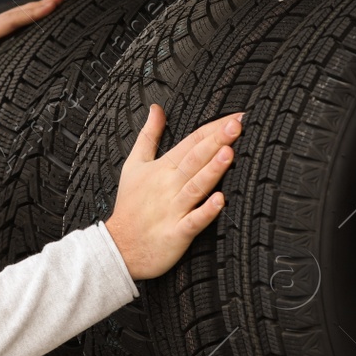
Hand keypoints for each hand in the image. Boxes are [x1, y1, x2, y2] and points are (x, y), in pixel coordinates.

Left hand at [0, 0, 64, 116]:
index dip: (34, 12)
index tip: (53, 2)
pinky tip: (31, 22)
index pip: (12, 21)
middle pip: (16, 14)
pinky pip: (7, 26)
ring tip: (54, 4)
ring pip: (12, 18)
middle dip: (39, 6)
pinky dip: (21, 20)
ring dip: (31, 10)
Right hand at [104, 105, 243, 280]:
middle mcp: (169, 186)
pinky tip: (220, 200)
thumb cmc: (130, 205)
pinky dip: (206, 211)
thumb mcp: (134, 164)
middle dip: (216, 141)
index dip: (213, 129)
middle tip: (236, 125)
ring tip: (229, 153)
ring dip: (212, 170)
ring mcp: (173, 209)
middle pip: (195, 159)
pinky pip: (193, 221)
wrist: (118, 246)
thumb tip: (156, 109)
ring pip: (196, 186)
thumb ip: (149, 135)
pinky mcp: (176, 233)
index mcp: (162, 168)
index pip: (191, 142)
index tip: (235, 117)